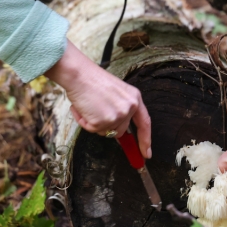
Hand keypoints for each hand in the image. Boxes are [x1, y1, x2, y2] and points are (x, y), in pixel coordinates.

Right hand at [45, 40, 151, 157]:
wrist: (79, 73)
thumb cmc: (92, 80)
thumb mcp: (117, 93)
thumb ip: (122, 110)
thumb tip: (121, 132)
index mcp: (135, 99)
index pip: (145, 124)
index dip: (146, 140)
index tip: (146, 154)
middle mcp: (129, 108)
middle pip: (120, 131)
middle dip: (106, 126)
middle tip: (95, 109)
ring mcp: (117, 115)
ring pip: (105, 132)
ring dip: (94, 123)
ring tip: (89, 105)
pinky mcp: (103, 121)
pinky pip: (92, 130)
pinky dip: (84, 122)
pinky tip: (82, 107)